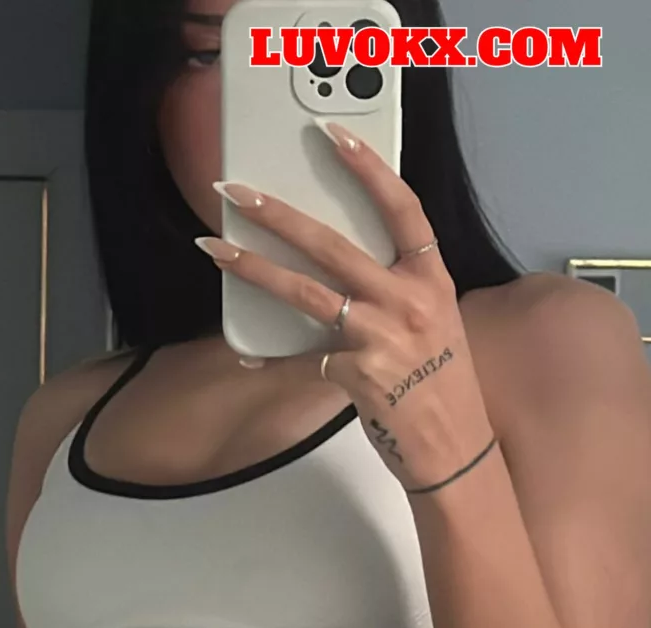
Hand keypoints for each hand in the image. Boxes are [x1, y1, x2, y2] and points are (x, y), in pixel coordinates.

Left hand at [195, 121, 496, 495]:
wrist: (456, 449)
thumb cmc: (443, 387)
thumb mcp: (435, 326)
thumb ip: (396, 292)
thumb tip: (341, 270)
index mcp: (431, 281)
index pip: (402, 209)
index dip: (368, 168)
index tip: (333, 135)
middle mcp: (408, 301)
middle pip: (333, 244)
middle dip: (278, 214)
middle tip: (236, 192)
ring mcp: (381, 336)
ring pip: (305, 290)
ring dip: (253, 267)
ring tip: (215, 248)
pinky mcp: (357, 372)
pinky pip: (300, 358)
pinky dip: (271, 360)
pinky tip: (244, 358)